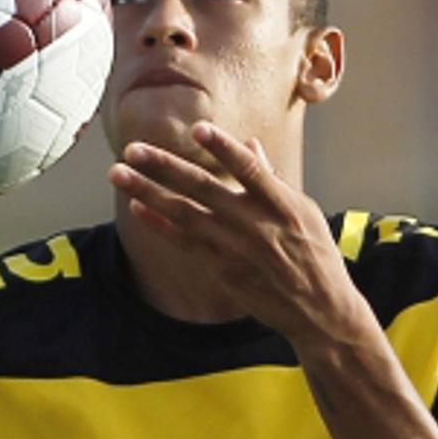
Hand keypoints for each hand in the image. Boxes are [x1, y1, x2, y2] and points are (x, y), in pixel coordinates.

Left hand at [107, 122, 370, 346]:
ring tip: (118, 172)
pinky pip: (184, 243)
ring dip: (148, 191)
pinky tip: (137, 207)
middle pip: (203, 188)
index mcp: (282, 204)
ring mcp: (236, 249)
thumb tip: (250, 143)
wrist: (319, 310)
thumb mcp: (303, 211)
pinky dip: (160, 225)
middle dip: (164, 166)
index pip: (249, 169)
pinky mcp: (222, 270)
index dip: (223, 148)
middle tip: (132, 147)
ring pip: (184, 214)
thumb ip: (272, 178)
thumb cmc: (315, 254)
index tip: (199, 128)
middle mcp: (256, 225)